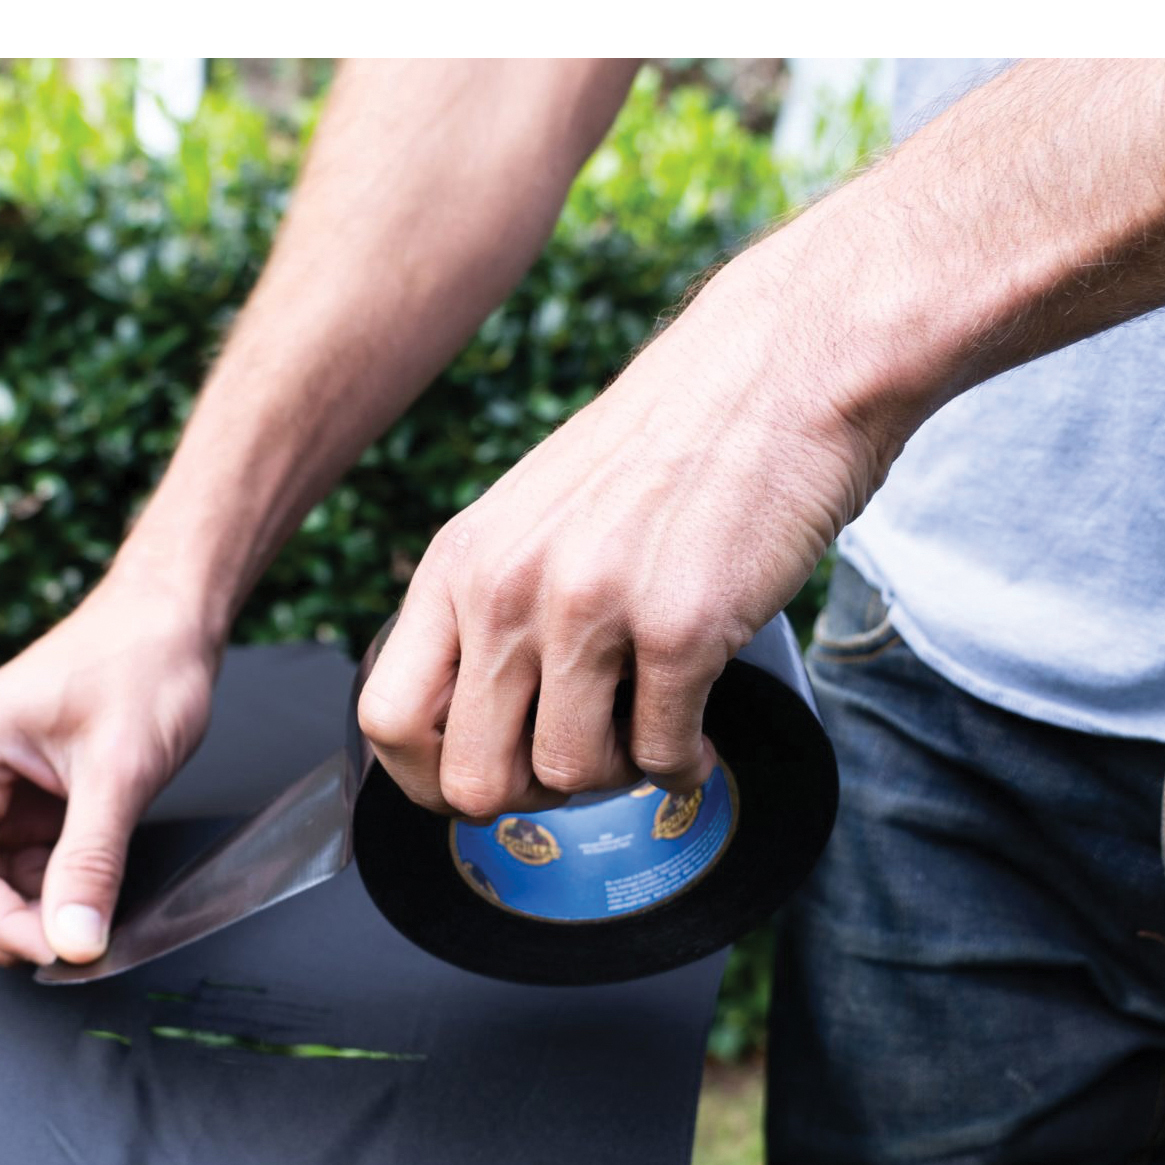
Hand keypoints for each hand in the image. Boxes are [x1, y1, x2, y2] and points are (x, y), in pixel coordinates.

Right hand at [0, 580, 221, 966]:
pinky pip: (15, 869)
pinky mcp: (22, 802)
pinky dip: (47, 895)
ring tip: (87, 922)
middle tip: (69, 948)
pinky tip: (89, 898)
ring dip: (24, 914)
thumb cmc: (142, 664)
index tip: (61, 952)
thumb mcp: (121, 771)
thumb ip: (91, 862)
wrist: (170, 619)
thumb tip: (72, 943)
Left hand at [357, 255, 887, 815]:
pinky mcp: (680, 629)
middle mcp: (507, 589)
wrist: (778, 369)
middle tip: (577, 760)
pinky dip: (683, 762)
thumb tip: (471, 724)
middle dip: (528, 794)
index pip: (386, 720)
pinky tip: (697, 727)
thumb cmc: (664, 450)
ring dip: (614, 775)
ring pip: (567, 779)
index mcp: (459, 563)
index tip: (487, 772)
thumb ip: (490, 609)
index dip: (429, 776)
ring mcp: (590, 611)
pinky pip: (660, 757)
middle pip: (469, 779)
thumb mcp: (531, 518)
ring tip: (646, 724)